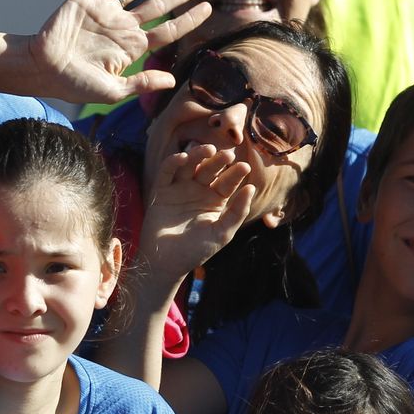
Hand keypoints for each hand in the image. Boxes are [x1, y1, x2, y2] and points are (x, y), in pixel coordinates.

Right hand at [26, 0, 211, 103]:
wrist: (41, 68)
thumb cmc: (74, 85)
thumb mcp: (112, 91)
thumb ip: (142, 84)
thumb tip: (174, 81)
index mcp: (132, 48)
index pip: (168, 31)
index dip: (189, 20)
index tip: (208, 8)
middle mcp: (122, 26)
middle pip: (158, 6)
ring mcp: (106, 11)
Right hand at [138, 144, 254, 281]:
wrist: (166, 264)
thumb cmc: (196, 251)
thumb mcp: (222, 234)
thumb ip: (237, 212)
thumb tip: (251, 188)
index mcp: (216, 199)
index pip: (228, 182)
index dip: (235, 174)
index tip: (245, 167)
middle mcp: (199, 190)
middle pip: (210, 169)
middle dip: (218, 161)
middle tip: (228, 154)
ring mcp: (180, 188)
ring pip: (190, 165)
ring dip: (198, 154)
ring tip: (208, 149)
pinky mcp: (161, 190)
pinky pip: (167, 171)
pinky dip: (174, 162)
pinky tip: (183, 157)